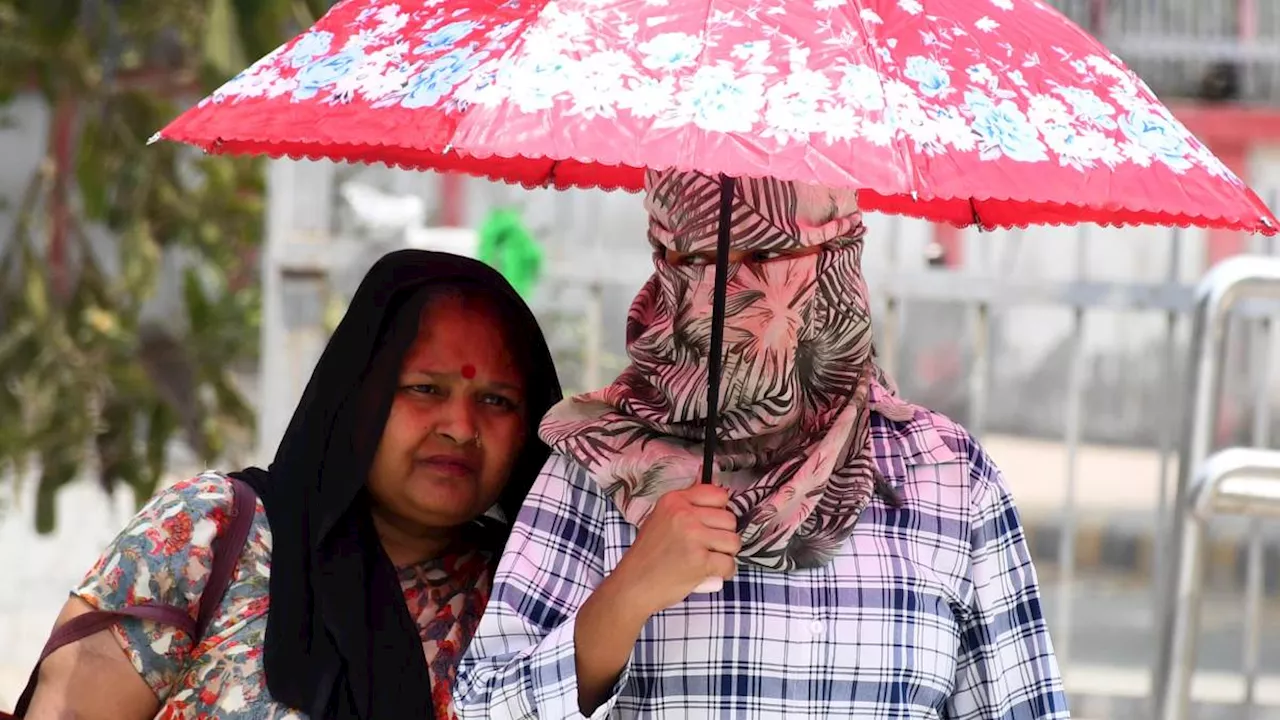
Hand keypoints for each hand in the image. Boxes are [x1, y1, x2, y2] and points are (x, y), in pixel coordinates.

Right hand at [608, 483, 740, 618]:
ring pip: (734, 540)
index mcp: (674, 501)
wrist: (633, 584)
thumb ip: (684, 503)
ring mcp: (693, 537)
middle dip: (724, 535)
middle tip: (709, 546)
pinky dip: (725, 572)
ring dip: (727, 553)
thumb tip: (704, 474)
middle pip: (729, 518)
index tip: (712, 523)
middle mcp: (684, 515)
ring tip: (711, 559)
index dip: (720, 511)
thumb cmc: (648, 555)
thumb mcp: (660, 518)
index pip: (717, 494)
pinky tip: (712, 573)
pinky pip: (730, 563)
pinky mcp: (700, 561)